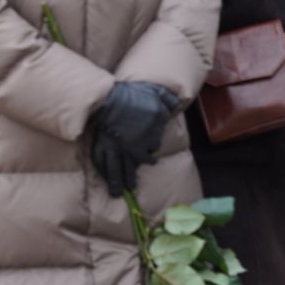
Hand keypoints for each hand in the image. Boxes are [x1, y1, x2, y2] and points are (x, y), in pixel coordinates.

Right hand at [87, 81, 180, 195]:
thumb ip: (169, 99)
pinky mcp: (107, 149)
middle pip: (139, 162)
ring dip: (120, 182)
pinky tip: (107, 182)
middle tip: (132, 186)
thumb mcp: (155, 92)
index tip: (149, 156)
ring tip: (118, 193)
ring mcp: (123, 150)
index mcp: (152, 133)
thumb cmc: (132, 95)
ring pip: (122, 170)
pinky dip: (106, 175)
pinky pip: (106, 165)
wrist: (108, 100)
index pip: (153, 144)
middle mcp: (139, 144)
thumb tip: (179, 104)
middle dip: (134, 174)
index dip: (150, 149)